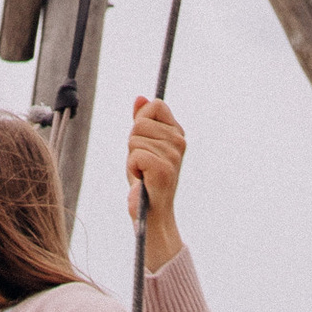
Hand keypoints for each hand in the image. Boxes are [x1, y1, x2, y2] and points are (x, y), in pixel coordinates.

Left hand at [127, 96, 185, 265]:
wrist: (152, 213)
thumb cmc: (146, 178)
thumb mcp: (143, 144)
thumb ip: (142, 120)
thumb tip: (140, 97)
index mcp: (177, 133)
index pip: (155, 106)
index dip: (142, 122)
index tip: (145, 142)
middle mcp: (179, 142)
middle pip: (139, 123)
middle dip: (133, 143)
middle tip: (142, 163)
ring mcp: (173, 155)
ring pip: (135, 139)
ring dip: (132, 158)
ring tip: (143, 173)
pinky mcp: (164, 169)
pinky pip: (135, 155)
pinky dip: (132, 168)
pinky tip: (142, 181)